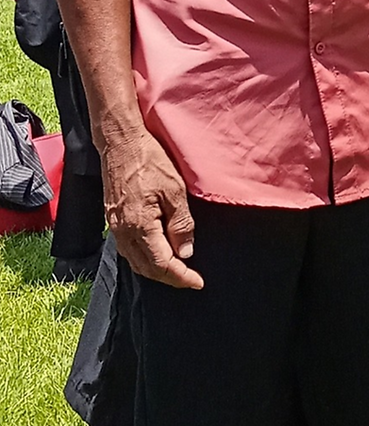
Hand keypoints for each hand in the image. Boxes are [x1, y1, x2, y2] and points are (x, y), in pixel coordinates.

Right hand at [101, 125, 201, 288]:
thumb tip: (186, 252)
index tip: (197, 282)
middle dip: (169, 278)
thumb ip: (181, 224)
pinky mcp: (113, 219)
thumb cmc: (148, 160)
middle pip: (147, 268)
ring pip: (135, 261)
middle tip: (190, 279)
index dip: (181, 277)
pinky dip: (144, 258)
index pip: (162, 264)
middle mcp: (124, 231)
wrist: (119, 142)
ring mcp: (115, 226)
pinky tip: (156, 253)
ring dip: (156, 270)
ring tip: (177, 270)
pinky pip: (128, 249)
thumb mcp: (175, 190)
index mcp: (140, 226)